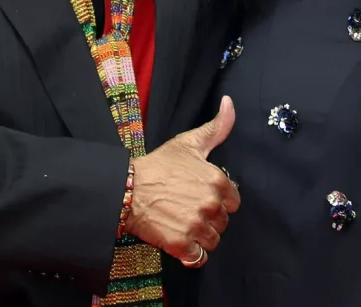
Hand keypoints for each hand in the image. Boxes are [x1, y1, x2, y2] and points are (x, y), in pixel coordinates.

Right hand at [125, 96, 240, 265]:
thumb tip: (230, 103)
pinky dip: (191, 254)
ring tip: (181, 223)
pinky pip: (199, 257)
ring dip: (200, 236)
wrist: (126, 188)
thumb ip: (216, 127)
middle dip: (209, 218)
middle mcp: (211, 204)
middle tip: (187, 208)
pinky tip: (180, 241)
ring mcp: (197, 225)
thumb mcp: (188, 143)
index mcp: (217, 180)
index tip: (200, 195)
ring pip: (212, 240)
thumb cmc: (157, 165)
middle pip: (223, 222)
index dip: (218, 199)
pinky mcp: (182, 244)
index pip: (234, 201)